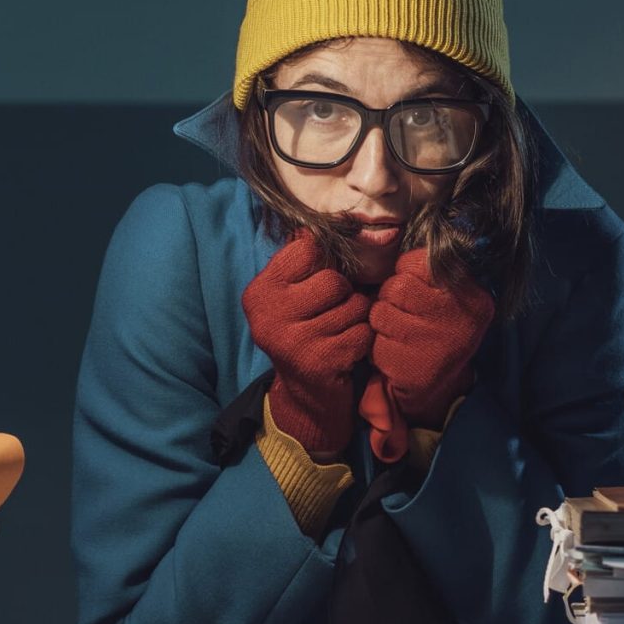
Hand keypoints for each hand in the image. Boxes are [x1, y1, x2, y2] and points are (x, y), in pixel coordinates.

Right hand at [241, 232, 371, 458]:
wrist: (306, 399)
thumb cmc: (306, 336)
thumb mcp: (293, 298)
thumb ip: (305, 262)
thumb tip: (339, 224)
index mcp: (259, 293)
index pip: (307, 249)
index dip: (325, 264)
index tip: (320, 284)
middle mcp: (268, 315)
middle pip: (334, 280)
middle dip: (345, 296)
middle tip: (334, 316)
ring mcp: (292, 340)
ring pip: (353, 306)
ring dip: (357, 320)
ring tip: (340, 334)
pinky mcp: (318, 361)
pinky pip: (362, 333)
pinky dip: (363, 342)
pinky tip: (347, 352)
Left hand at [368, 248, 494, 428]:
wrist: (436, 388)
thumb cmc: (437, 332)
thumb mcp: (450, 300)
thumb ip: (434, 272)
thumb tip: (396, 237)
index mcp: (472, 296)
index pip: (421, 262)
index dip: (407, 272)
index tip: (414, 287)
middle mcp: (458, 317)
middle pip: (397, 285)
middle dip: (392, 297)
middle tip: (405, 313)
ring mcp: (433, 341)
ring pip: (381, 310)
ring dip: (382, 320)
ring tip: (400, 332)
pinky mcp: (410, 363)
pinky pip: (376, 338)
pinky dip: (378, 344)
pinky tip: (396, 351)